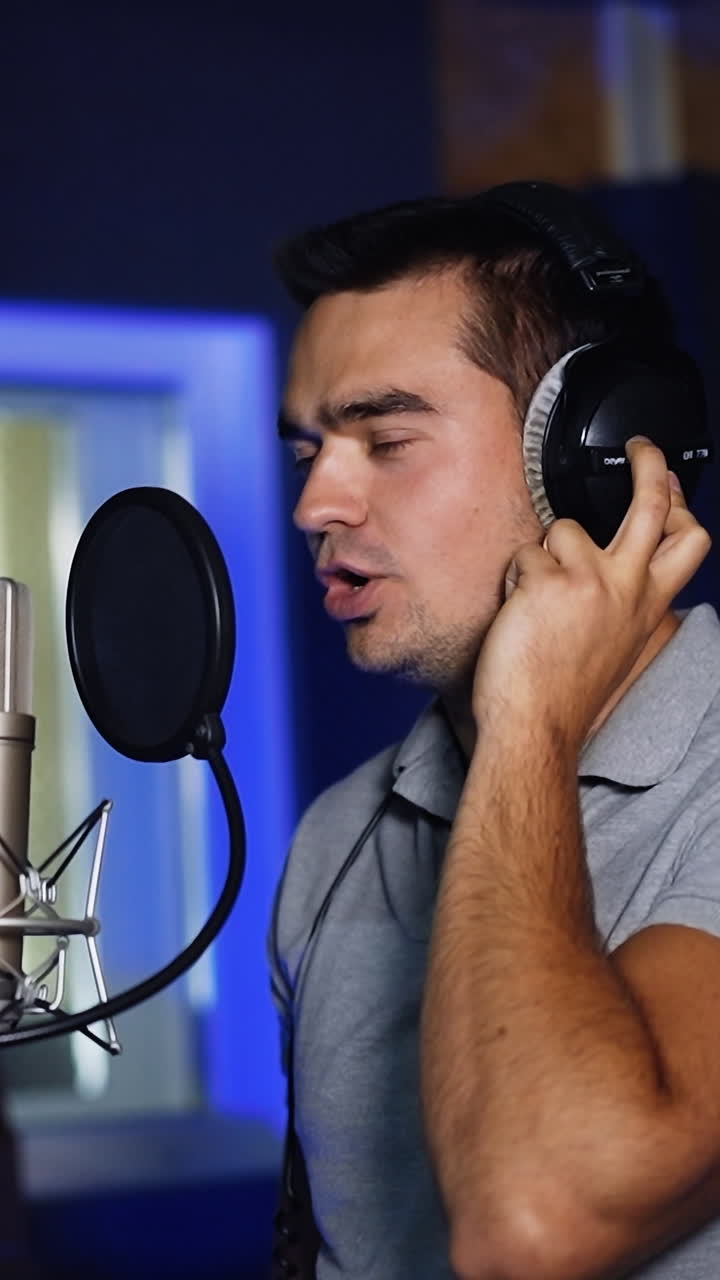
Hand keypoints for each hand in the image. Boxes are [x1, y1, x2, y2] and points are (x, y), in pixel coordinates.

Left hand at [472, 437, 711, 750]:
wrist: (536, 725)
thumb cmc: (567, 692)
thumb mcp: (619, 644)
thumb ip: (626, 600)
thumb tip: (623, 560)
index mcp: (648, 604)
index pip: (688, 542)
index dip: (681, 507)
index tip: (669, 483)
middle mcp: (628, 587)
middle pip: (652, 505)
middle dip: (651, 464)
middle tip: (641, 448)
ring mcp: (591, 581)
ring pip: (564, 528)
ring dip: (542, 557)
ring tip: (534, 600)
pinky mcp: (549, 581)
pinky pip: (523, 556)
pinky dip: (513, 581)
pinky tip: (516, 614)